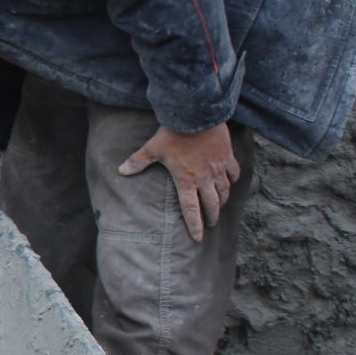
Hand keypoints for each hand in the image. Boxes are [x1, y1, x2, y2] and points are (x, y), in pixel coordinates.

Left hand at [118, 123, 241, 243]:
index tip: (198, 238)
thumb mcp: (152, 148)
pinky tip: (231, 182)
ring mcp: (218, 168)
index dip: (194, 225)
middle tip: (211, 225)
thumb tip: (121, 171)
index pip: (191, 209)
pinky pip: (234, 173)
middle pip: (211, 204)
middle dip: (211, 217)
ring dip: (222, 201)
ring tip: (220, 207)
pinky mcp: (227, 157)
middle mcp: (205, 178)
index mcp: (186, 180)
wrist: (196, 115)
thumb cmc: (172, 134)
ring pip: (224, 191)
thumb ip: (138, 161)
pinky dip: (233, 180)